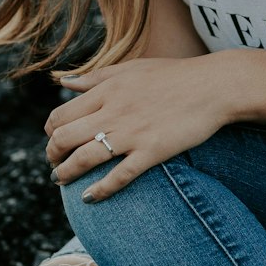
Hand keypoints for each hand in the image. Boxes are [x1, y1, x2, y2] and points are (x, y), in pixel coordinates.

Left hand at [44, 57, 233, 199]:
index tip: (54, 141)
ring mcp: (132, 134)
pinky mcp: (152, 151)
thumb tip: (63, 82)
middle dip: (52, 155)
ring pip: (84, 159)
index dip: (51, 133)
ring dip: (66, 174)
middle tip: (54, 164)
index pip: (61, 115)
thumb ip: (95, 77)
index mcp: (106, 90)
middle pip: (64, 139)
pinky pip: (119, 176)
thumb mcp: (131, 67)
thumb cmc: (174, 75)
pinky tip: (89, 198)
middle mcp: (113, 112)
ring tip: (61, 180)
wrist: (214, 86)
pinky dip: (99, 190)